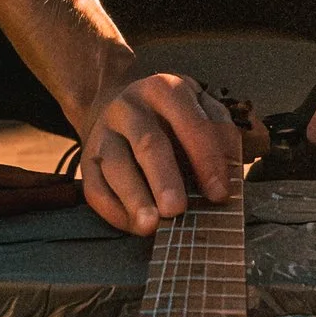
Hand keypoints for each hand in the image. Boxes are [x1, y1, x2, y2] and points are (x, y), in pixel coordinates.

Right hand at [77, 64, 241, 235]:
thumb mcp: (202, 110)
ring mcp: (104, 133)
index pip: (190, 124)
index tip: (219, 194)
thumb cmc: (173, 118)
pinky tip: (134, 226)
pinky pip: (95, 187)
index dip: (206, 160)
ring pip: (116, 165)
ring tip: (151, 225)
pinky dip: (114, 210)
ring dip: (134, 197)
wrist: (120, 108)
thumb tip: (229, 170)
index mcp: (165, 90)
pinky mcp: (86, 160)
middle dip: (164, 179)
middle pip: (148, 144)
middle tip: (177, 210)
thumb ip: (222, 134)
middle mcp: (129, 107)